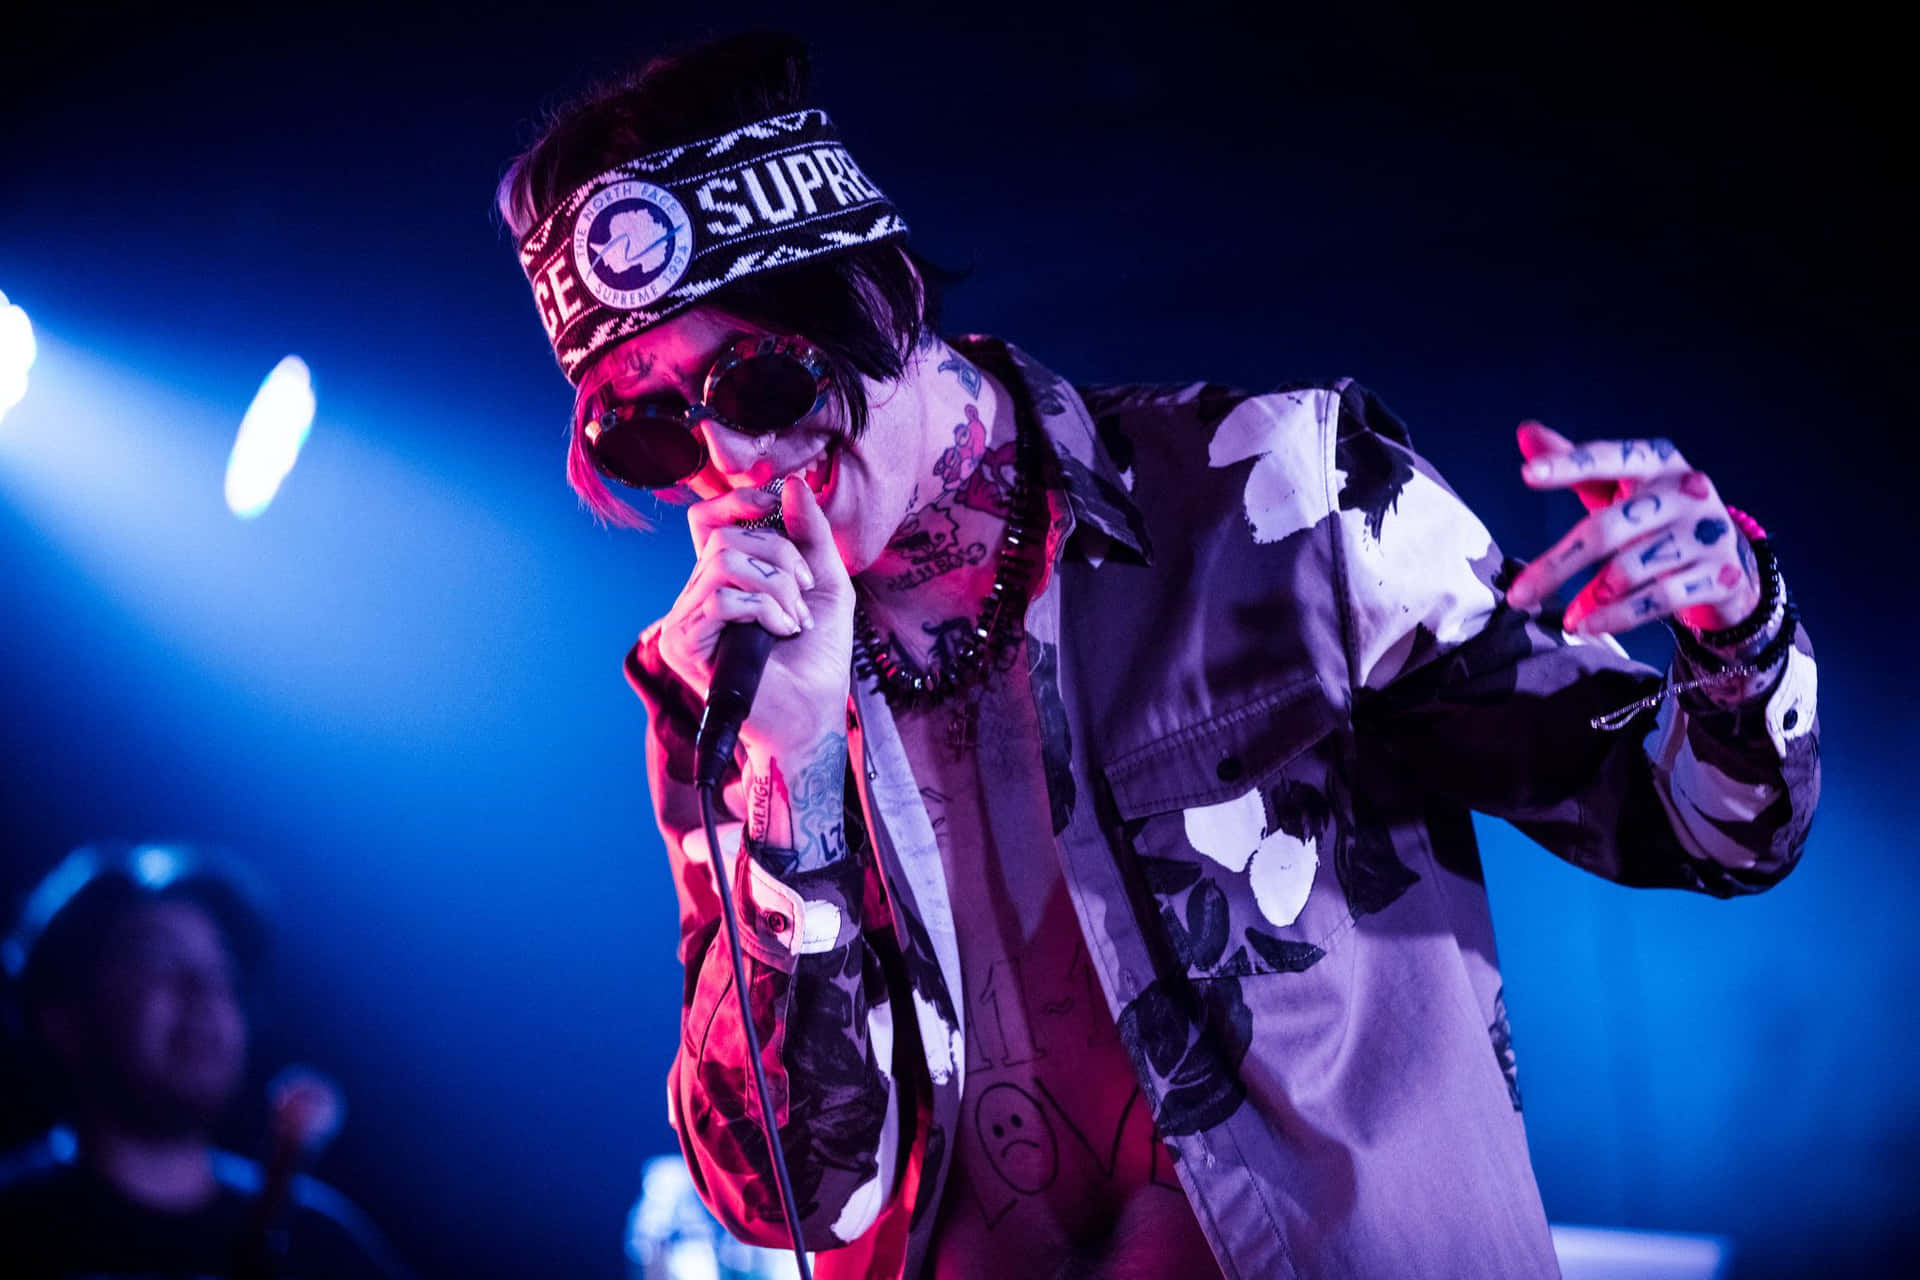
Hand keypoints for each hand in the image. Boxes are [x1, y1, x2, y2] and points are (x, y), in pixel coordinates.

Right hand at [656, 478, 854, 764]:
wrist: (813, 714)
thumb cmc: (818, 655)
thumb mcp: (826, 581)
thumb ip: (811, 533)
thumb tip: (791, 483)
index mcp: (724, 578)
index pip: (707, 520)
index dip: (738, 503)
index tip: (776, 507)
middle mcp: (697, 595)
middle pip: (723, 536)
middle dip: (778, 556)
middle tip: (803, 593)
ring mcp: (684, 620)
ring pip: (723, 561)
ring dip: (775, 585)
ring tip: (794, 619)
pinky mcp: (681, 644)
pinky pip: (719, 597)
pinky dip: (762, 608)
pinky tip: (781, 632)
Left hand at [1503, 422, 1761, 636]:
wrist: (1724, 562)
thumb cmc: (1655, 519)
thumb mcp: (1619, 489)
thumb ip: (1577, 466)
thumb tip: (1526, 431)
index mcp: (1657, 462)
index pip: (1607, 459)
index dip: (1567, 465)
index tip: (1527, 474)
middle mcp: (1686, 491)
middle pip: (1608, 528)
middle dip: (1558, 565)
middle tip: (1517, 596)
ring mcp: (1708, 532)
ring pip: (1631, 568)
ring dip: (1591, 596)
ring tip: (1567, 617)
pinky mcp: (1720, 574)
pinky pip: (1659, 597)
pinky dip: (1618, 616)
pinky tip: (1589, 625)